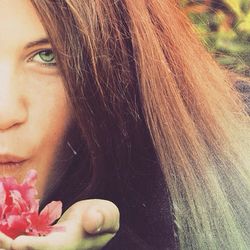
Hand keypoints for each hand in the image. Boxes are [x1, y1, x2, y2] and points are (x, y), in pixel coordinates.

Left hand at [0, 199, 119, 249]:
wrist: (95, 219)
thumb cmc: (102, 215)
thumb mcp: (109, 214)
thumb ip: (103, 218)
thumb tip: (92, 223)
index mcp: (73, 243)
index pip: (52, 248)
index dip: (35, 247)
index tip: (17, 243)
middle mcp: (56, 248)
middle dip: (10, 246)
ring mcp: (47, 245)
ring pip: (23, 249)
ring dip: (6, 241)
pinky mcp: (40, 239)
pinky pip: (22, 239)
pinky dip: (10, 233)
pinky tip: (2, 226)